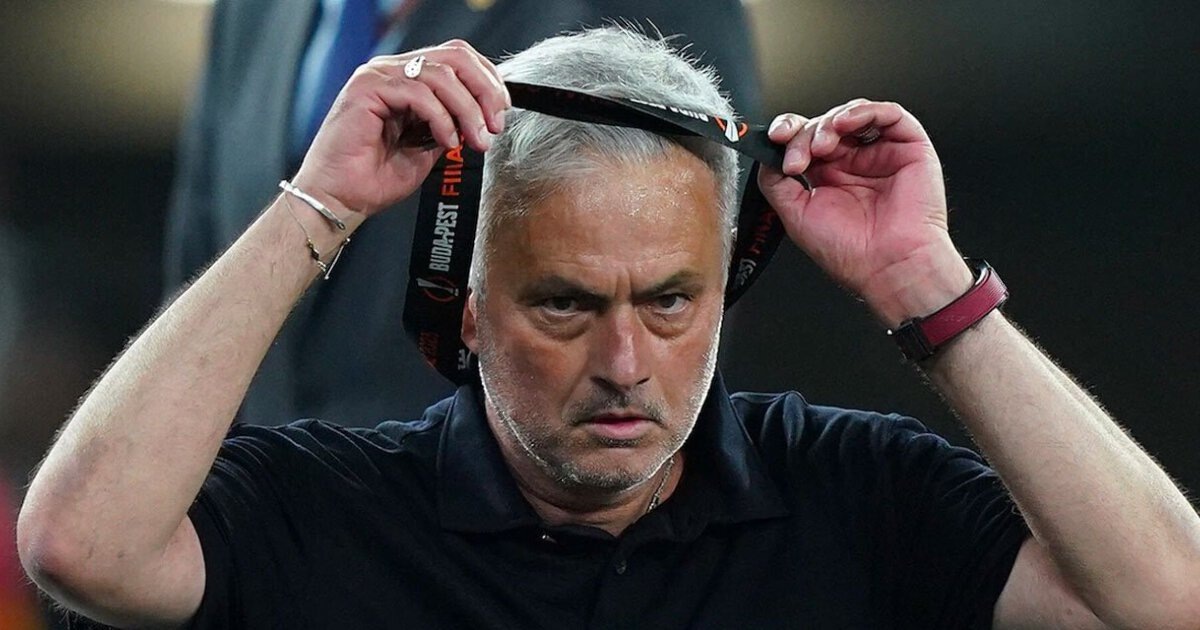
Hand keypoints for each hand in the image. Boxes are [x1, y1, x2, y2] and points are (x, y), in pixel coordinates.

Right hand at [291, 40, 509, 218]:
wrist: (340, 199)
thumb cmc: (375, 178)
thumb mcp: (429, 148)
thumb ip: (452, 124)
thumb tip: (483, 118)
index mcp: (407, 79)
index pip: (457, 59)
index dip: (487, 81)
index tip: (500, 113)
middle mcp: (392, 70)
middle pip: (454, 56)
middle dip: (484, 90)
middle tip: (494, 124)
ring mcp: (378, 76)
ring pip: (441, 75)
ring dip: (467, 109)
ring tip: (474, 139)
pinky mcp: (367, 88)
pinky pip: (419, 92)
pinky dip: (441, 118)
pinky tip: (446, 140)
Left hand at [758, 100, 972, 325]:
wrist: (887, 267)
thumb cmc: (850, 252)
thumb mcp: (795, 214)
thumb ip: (775, 182)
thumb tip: (765, 156)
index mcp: (829, 178)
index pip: (804, 141)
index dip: (788, 134)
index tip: (774, 139)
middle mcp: (854, 163)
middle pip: (823, 125)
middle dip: (804, 134)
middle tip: (797, 158)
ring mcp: (881, 153)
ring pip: (851, 116)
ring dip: (829, 124)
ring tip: (820, 147)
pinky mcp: (910, 147)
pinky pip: (889, 114)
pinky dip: (862, 111)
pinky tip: (844, 124)